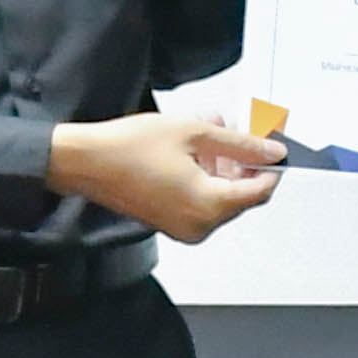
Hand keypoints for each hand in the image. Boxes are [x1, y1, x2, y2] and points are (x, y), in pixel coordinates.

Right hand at [50, 109, 287, 244]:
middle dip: (242, 161)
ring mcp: (184, 227)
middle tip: (237, 130)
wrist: (85, 162)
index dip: (270, 165)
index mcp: (209, 206)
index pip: (260, 191)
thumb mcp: (194, 134)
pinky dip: (205, 176)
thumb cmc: (130, 148)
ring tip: (211, 131)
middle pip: (241, 195)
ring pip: (221, 195)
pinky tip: (195, 148)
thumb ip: (239, 144)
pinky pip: (201, 200)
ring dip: (222, 164)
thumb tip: (272, 152)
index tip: (271, 145)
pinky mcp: (171, 222)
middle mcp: (200, 225)